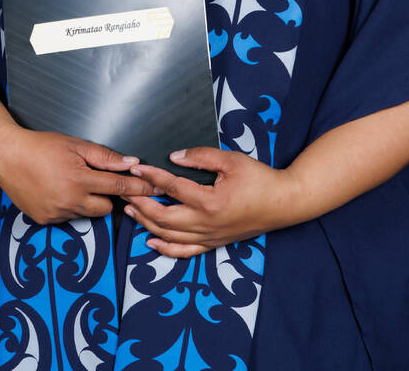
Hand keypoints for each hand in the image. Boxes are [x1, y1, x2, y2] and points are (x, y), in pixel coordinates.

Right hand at [0, 93, 157, 224]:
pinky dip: (69, 206)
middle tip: (95, 179)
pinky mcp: (45, 221)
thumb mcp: (75, 144)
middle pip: (105, 208)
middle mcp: (70, 202)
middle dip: (106, 196)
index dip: (139, 189)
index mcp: (80, 180)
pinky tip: (57, 190)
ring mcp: (56, 214)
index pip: (118, 188)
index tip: (156, 190)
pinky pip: (68, 217)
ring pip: (86, 213)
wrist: (7, 157)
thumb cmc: (42, 146)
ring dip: (87, 201)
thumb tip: (131, 163)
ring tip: (70, 181)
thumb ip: (104, 157)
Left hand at [124, 147, 290, 257]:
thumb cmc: (259, 179)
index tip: (136, 168)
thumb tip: (175, 157)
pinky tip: (151, 242)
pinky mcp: (214, 243)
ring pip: (169, 236)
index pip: (171, 188)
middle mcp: (205, 223)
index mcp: (209, 201)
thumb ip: (201, 157)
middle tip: (124, 191)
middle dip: (140, 203)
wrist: (283, 203)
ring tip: (130, 210)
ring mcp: (209, 236)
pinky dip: (165, 249)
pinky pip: (185, 252)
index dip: (151, 177)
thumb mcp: (231, 160)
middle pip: (162, 217)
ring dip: (146, 224)